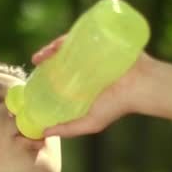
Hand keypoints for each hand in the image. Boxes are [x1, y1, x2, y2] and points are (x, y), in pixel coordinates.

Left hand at [32, 35, 151, 137]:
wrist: (140, 86)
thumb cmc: (117, 106)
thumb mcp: (90, 123)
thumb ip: (68, 129)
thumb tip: (43, 132)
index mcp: (80, 86)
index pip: (56, 80)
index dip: (42, 80)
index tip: (30, 82)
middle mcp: (83, 70)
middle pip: (58, 62)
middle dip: (44, 61)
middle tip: (34, 64)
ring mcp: (89, 55)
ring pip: (64, 49)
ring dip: (49, 50)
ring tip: (40, 56)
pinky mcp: (96, 43)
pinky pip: (77, 38)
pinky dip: (63, 40)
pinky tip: (53, 47)